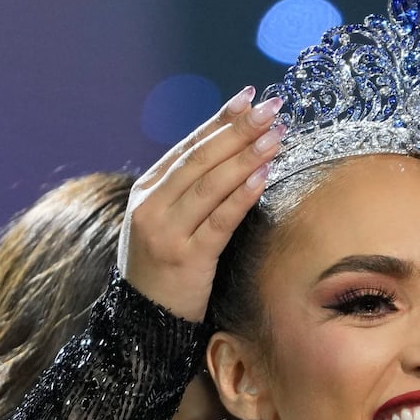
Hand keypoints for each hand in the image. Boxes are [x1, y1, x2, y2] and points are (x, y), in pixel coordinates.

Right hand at [121, 87, 284, 322]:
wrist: (144, 321)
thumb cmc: (164, 268)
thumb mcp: (165, 221)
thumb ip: (188, 190)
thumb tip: (232, 150)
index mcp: (146, 190)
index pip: (188, 146)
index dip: (220, 120)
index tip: (250, 97)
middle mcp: (151, 206)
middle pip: (200, 158)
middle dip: (238, 130)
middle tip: (270, 108)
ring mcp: (166, 232)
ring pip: (210, 185)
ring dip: (246, 157)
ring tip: (275, 136)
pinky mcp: (186, 259)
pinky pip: (219, 221)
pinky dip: (241, 196)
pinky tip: (262, 177)